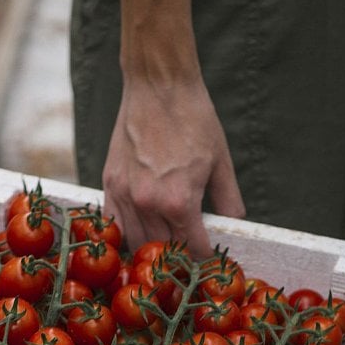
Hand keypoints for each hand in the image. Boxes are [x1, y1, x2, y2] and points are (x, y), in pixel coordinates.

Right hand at [102, 74, 244, 257]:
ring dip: (152, 249)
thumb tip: (234, 226)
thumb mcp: (221, 162)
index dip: (205, 258)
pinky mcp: (110, 184)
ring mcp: (125, 195)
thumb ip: (229, 201)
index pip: (193, 249)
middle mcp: (148, 204)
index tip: (210, 258)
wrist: (158, 86)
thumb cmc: (193, 119)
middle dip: (179, 257)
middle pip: (163, 251)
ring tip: (166, 248)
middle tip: (190, 256)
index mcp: (179, 201)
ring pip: (137, 242)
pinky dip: (128, 233)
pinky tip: (141, 232)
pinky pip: (115, 224)